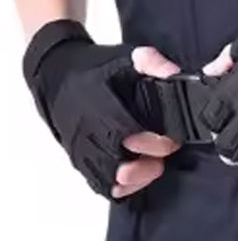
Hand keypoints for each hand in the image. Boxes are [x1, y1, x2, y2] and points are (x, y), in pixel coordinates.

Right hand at [23, 20, 180, 198]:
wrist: (55, 76)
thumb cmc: (91, 68)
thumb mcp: (123, 56)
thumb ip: (151, 62)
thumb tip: (174, 73)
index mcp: (99, 108)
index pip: (127, 134)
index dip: (153, 142)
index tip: (172, 138)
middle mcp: (87, 134)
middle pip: (118, 164)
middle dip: (148, 163)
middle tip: (166, 151)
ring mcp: (81, 151)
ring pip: (108, 180)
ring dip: (136, 179)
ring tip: (154, 166)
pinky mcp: (78, 161)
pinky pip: (98, 184)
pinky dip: (119, 187)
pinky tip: (136, 177)